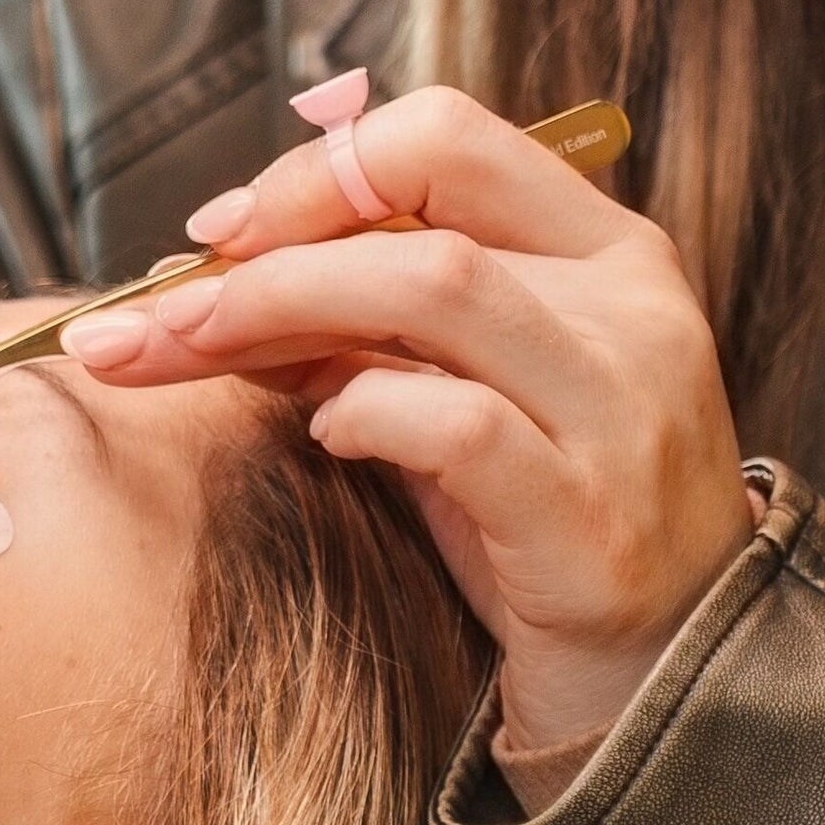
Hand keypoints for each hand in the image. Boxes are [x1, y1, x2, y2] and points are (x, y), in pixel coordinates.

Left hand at [63, 87, 757, 752]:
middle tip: (160, 304)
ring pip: (436, 286)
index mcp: (608, 251)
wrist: (664, 687)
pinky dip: (365, 412)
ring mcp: (620, 409)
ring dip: (284, 305)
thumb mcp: (470, 391)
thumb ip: (371, 323)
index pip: (449, 138)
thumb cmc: (544, 527)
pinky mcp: (589, 517)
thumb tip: (208, 281)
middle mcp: (630, 309)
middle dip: (270, 242)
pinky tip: (325, 436)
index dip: (319, 167)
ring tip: (193, 349)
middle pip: (425, 204)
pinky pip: (457, 425)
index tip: (223, 229)